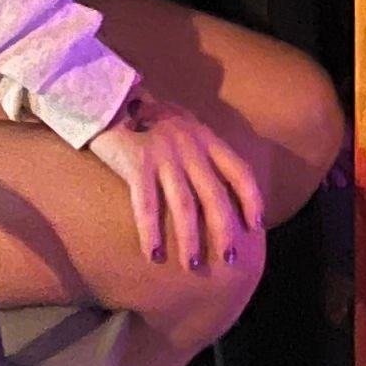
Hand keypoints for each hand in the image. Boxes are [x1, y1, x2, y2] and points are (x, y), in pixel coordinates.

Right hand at [89, 88, 265, 273]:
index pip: (240, 170)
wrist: (108, 100)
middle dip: (224, 230)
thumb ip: (201, 151)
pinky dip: (150, 232)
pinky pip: (146, 204)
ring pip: (184, 205)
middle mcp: (190, 146)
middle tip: (229, 259)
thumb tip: (219, 187)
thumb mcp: (184, 128)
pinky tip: (153, 254)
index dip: (252, 199)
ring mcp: (164, 154)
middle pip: (215, 194)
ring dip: (190, 239)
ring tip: (193, 265)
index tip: (257, 226)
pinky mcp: (136, 162)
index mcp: (206, 138)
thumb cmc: (148, 120)